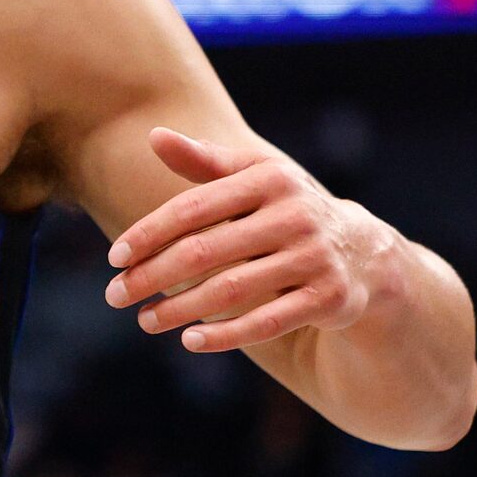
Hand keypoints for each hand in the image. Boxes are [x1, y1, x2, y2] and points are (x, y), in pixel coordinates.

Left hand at [103, 128, 389, 353]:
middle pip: (205, 252)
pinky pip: (267, 322)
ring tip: (143, 320)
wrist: (362, 251)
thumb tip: (154, 135)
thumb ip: (205, 161)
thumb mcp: (254, 177)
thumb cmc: (286, 210)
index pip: (193, 208)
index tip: (114, 258)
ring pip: (231, 290)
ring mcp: (314, 258)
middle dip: (152, 276)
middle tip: (115, 295)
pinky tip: (188, 341)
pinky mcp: (329, 297)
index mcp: (269, 180)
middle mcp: (295, 216)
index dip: (149, 233)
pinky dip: (225, 335)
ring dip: (179, 309)